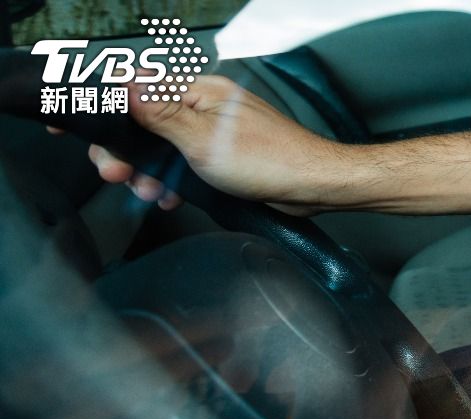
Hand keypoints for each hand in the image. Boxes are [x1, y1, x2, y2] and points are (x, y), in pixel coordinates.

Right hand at [53, 76, 344, 215]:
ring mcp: (214, 132)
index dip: (102, 108)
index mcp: (198, 92)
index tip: (73, 125)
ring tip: (149, 192)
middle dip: (125, 152)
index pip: (136, 89)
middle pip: (143, 123)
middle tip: (116, 175)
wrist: (313, 188)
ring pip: (162, 149)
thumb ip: (159, 114)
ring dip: (149, 172)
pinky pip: (184, 165)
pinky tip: (170, 197)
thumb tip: (124, 86)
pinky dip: (172, 180)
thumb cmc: (270, 161)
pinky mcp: (223, 157)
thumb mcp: (202, 140)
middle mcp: (205, 107)